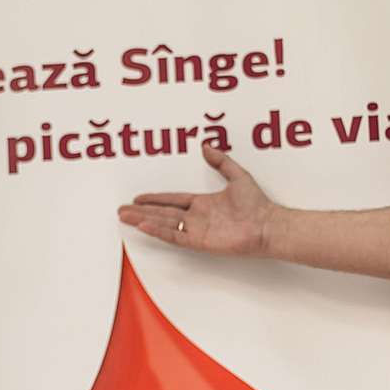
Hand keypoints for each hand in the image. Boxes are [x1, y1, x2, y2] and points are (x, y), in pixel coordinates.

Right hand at [117, 145, 275, 255]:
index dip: (154, 199)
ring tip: (126, 217)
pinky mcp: (200, 242)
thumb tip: (207, 147)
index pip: (172, 200)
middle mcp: (197, 217)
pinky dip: (159, 231)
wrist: (267, 224)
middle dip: (141, 211)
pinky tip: (144, 226)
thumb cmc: (257, 204)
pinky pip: (175, 236)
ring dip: (144, 220)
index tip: (139, 198)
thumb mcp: (237, 175)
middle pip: (162, 213)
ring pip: (164, 224)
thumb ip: (221, 161)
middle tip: (122, 210)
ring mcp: (197, 230)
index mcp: (203, 203)